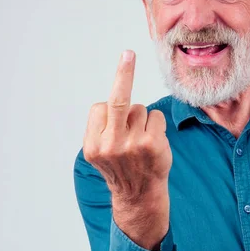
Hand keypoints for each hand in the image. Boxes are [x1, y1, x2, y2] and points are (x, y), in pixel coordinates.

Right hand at [83, 50, 171, 249]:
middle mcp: (110, 145)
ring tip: (140, 142)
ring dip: (142, 119)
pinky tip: (153, 143)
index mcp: (93, 145)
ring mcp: (133, 145)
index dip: (109, 108)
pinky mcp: (153, 145)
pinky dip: (156, 125)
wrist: (138, 196)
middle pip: (117, 100)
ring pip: (140, 109)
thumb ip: (103, 128)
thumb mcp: (100, 152)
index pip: (100, 108)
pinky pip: (156, 117)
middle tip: (127, 54)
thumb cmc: (121, 167)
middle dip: (123, 74)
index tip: (115, 90)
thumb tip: (113, 97)